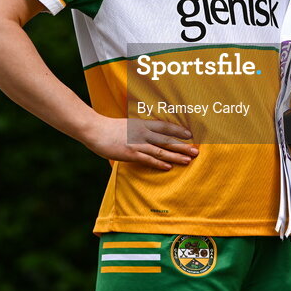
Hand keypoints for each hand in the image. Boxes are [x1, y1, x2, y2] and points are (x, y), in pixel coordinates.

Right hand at [81, 115, 198, 170]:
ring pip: (161, 150)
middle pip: (167, 139)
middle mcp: (142, 132)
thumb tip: (148, 133)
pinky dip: (159, 163)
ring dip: (176, 156)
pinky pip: (148, 159)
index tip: (190, 134)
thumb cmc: (109, 128)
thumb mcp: (127, 124)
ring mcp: (137, 143)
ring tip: (188, 160)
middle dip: (183, 145)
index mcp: (142, 123)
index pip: (164, 126)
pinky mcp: (130, 153)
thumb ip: (138, 129)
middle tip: (196, 151)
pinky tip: (169, 167)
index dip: (178, 130)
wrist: (94, 129)